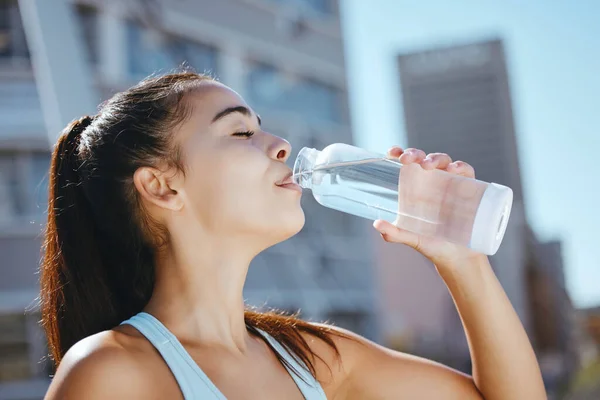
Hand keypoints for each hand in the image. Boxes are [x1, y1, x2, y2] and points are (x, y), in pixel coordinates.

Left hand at [373, 146, 486, 269]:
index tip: (392, 153)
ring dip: (436, 158)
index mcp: (416, 188)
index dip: (399, 154)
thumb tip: (377, 224)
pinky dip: (461, 167)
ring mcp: (451, 183)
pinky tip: (454, 170)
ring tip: (428, 165)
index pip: (407, 164)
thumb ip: (394, 233)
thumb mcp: (411, 238)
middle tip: (407, 159)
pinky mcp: (469, 189)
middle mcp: (432, 182)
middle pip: (423, 159)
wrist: (457, 257)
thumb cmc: (431, 244)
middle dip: (415, 154)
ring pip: (444, 161)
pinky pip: (466, 172)